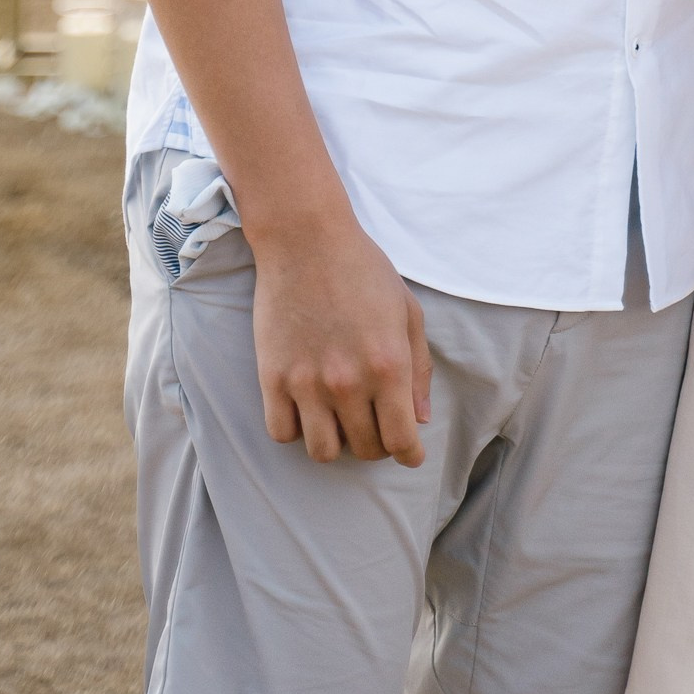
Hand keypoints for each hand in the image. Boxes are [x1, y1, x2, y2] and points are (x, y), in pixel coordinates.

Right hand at [251, 210, 434, 466]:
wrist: (306, 239)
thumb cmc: (364, 270)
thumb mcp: (407, 311)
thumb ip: (419, 369)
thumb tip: (420, 420)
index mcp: (388, 365)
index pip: (402, 440)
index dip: (409, 454)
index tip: (408, 453)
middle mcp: (349, 382)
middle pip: (366, 449)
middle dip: (376, 444)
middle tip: (374, 424)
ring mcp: (307, 383)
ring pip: (323, 452)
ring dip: (337, 442)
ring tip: (340, 420)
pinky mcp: (272, 378)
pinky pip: (283, 434)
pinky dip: (297, 430)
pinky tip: (307, 409)